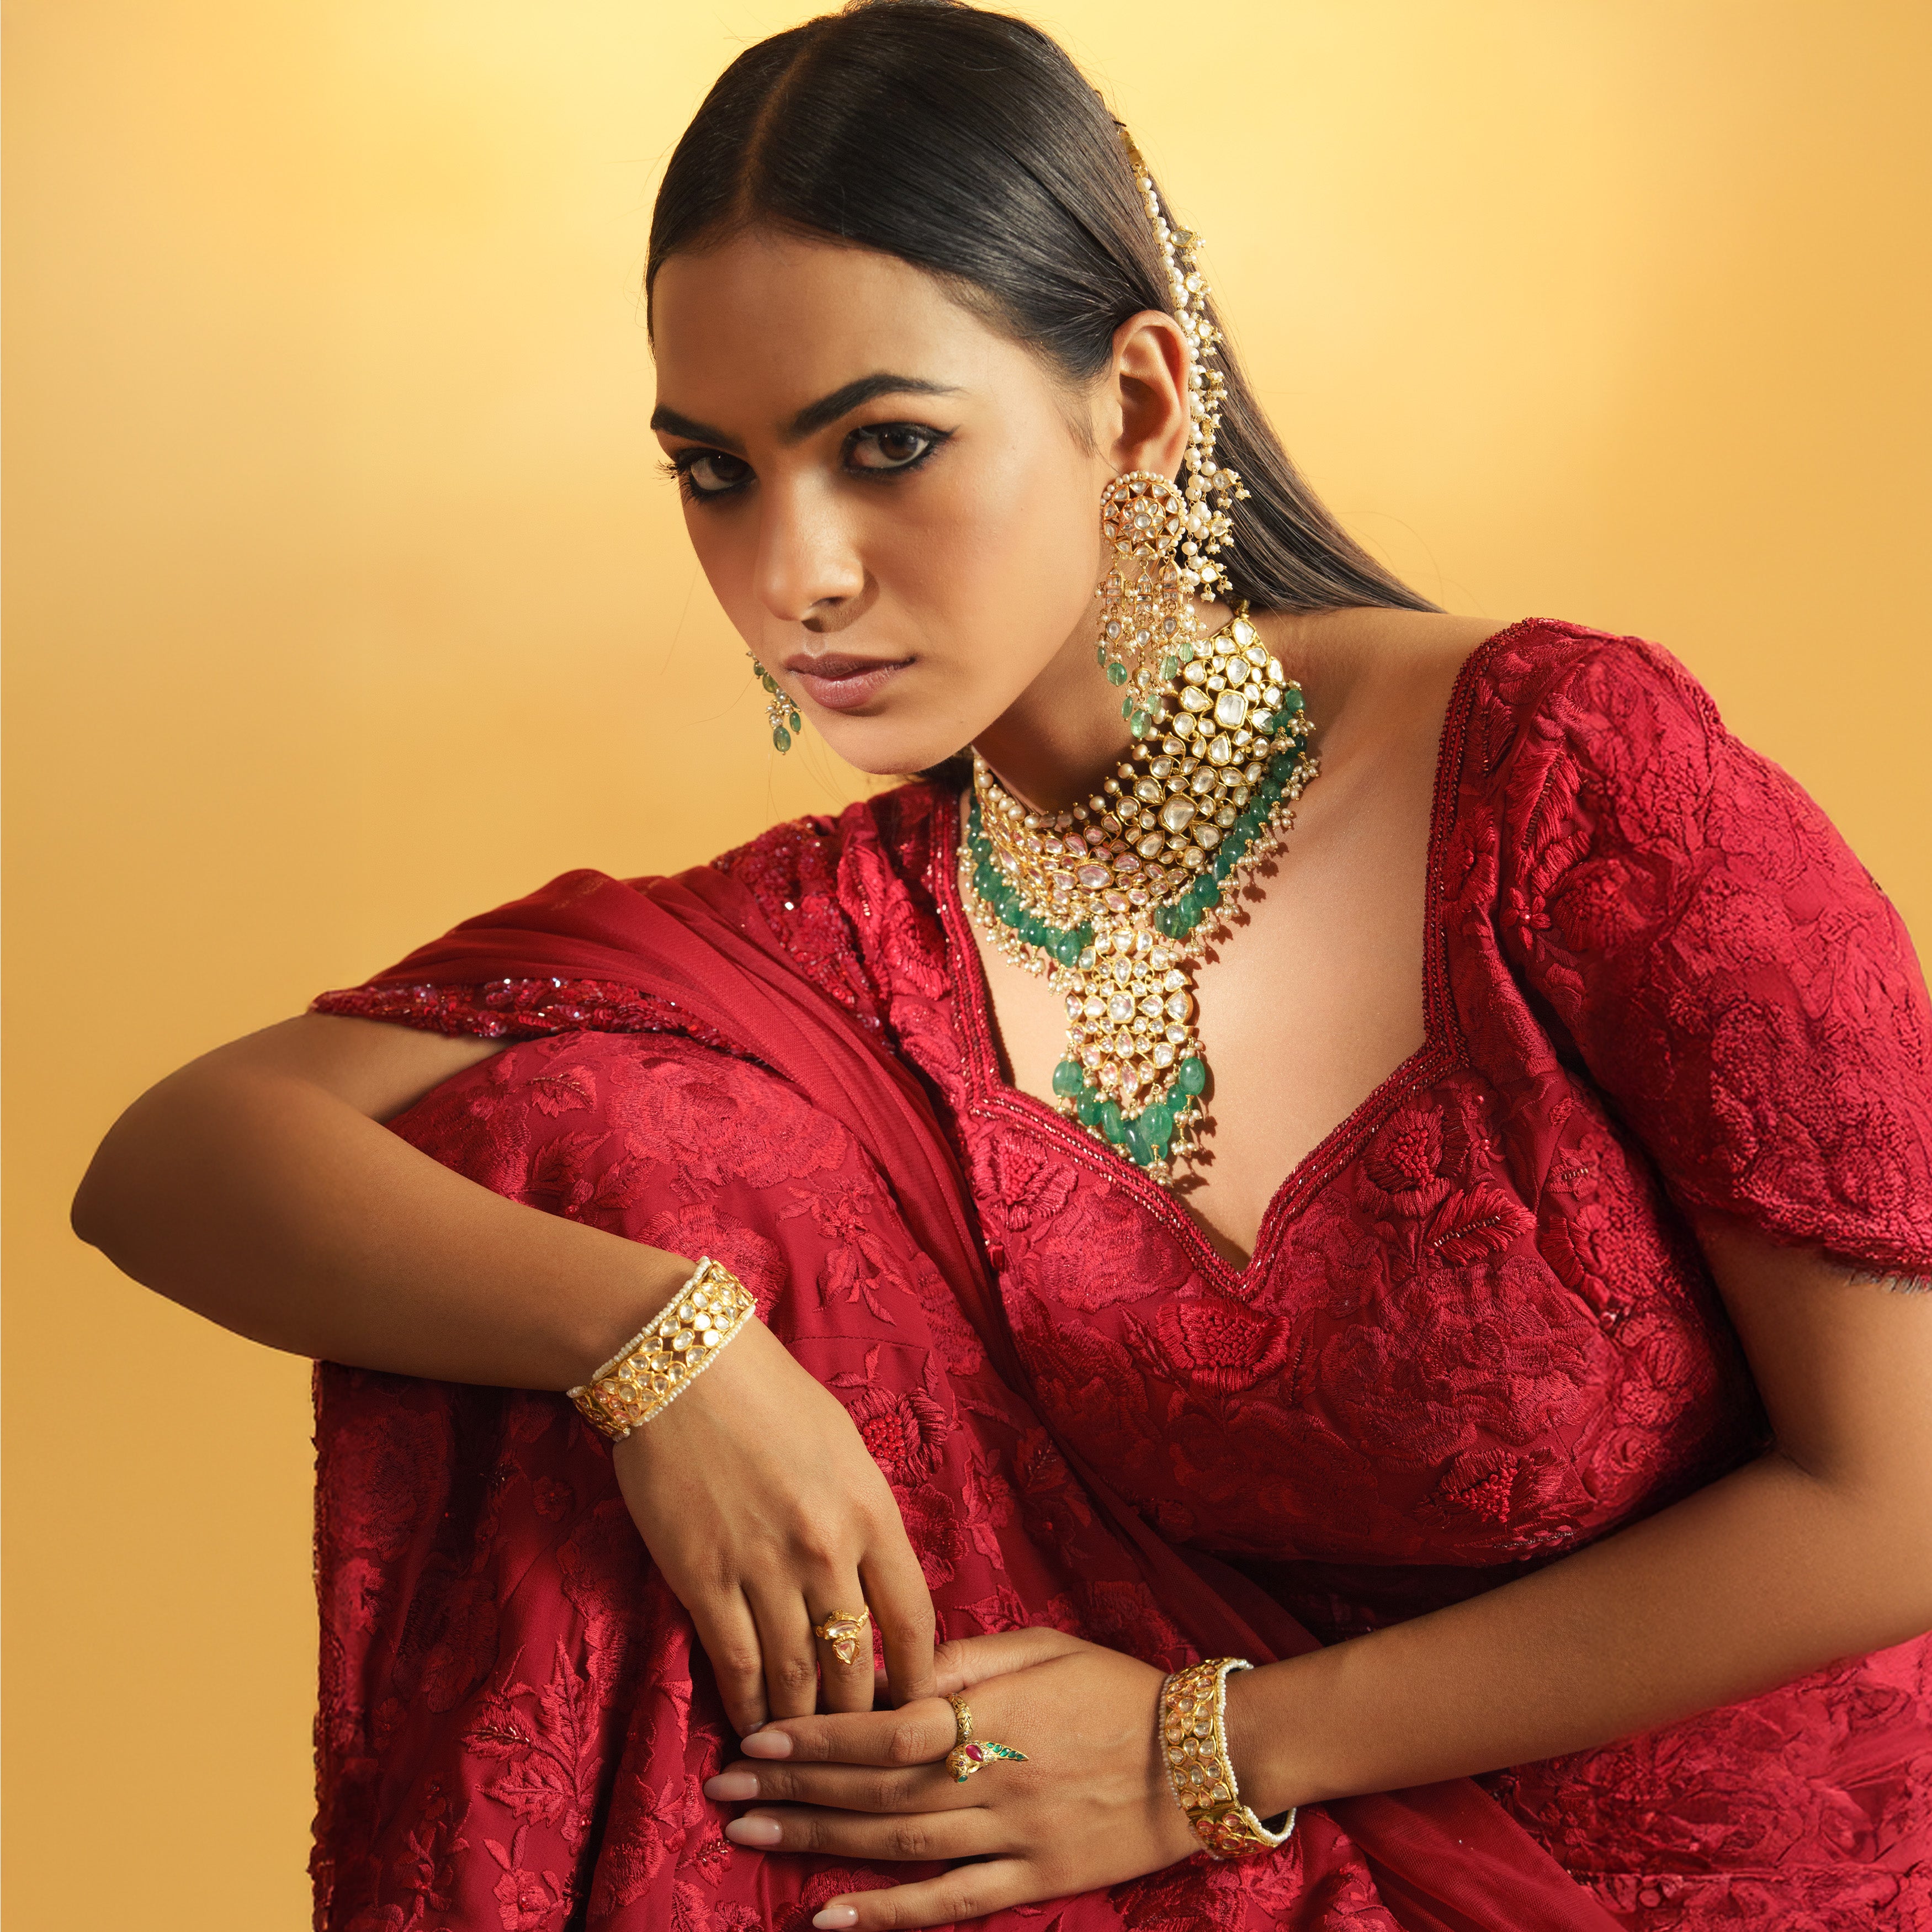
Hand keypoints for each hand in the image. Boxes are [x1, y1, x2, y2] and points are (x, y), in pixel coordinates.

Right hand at [611, 1309, 936, 1729]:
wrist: (684, 1366)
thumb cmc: (771, 1396)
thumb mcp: (844, 1449)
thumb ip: (864, 1517)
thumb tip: (874, 1580)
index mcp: (870, 1511)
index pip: (913, 1618)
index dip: (919, 1676)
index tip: (918, 1705)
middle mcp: (824, 1549)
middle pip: (857, 1664)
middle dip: (862, 1715)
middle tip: (861, 1745)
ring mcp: (762, 1568)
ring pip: (795, 1677)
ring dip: (804, 1724)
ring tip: (808, 1751)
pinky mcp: (702, 1579)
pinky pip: (736, 1665)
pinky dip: (747, 1707)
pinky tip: (753, 1729)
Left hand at [700, 1627, 1201, 1928]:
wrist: (1202, 1753)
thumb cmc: (1115, 1687)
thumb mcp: (1042, 1647)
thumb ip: (964, 1659)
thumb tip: (894, 1670)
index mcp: (990, 1710)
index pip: (883, 1726)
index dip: (816, 1735)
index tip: (754, 1739)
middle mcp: (990, 1775)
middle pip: (873, 1787)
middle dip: (793, 1788)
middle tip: (722, 1792)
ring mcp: (1009, 1834)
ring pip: (896, 1842)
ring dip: (818, 1840)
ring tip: (751, 1837)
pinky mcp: (1032, 1880)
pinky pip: (949, 1902)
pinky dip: (888, 1915)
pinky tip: (829, 1919)